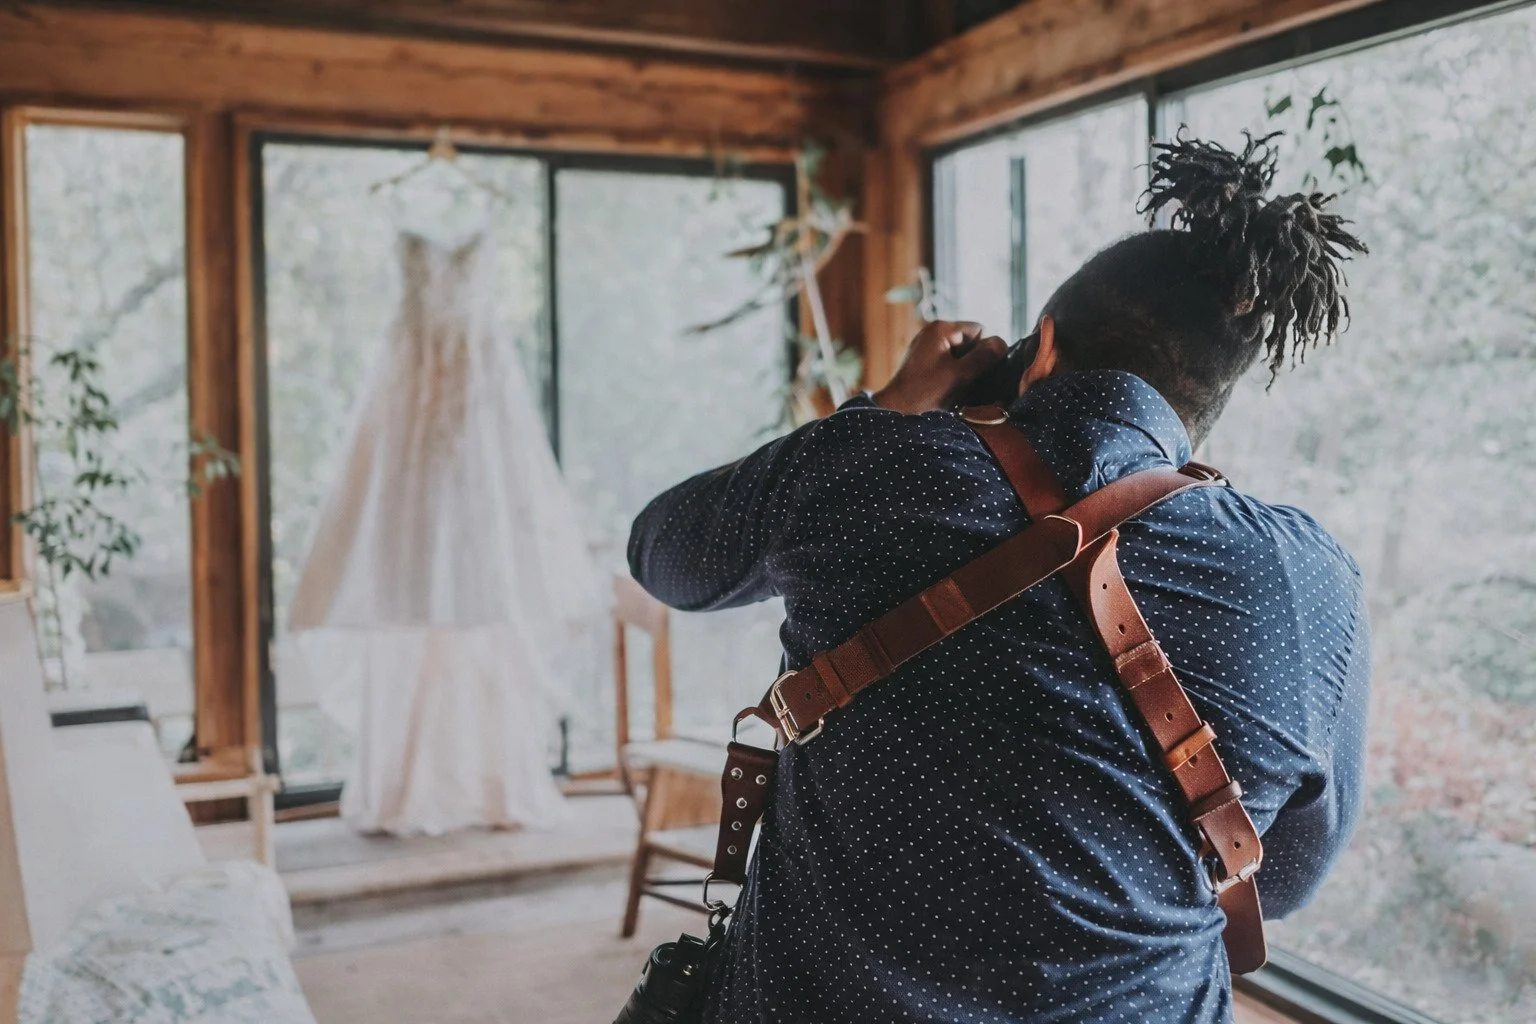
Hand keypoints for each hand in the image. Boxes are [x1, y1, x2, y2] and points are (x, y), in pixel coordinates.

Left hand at [871, 321, 1007, 414]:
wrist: (895, 410)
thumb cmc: (925, 393)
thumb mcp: (959, 375)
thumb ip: (982, 358)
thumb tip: (1002, 343)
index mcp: (941, 328)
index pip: (979, 330)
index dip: (984, 350)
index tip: (977, 371)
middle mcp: (932, 332)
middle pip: (970, 341)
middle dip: (973, 360)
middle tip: (968, 381)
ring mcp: (927, 345)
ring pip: (960, 353)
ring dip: (964, 369)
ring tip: (958, 386)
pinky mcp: (923, 359)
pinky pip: (948, 361)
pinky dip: (953, 373)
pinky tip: (949, 388)